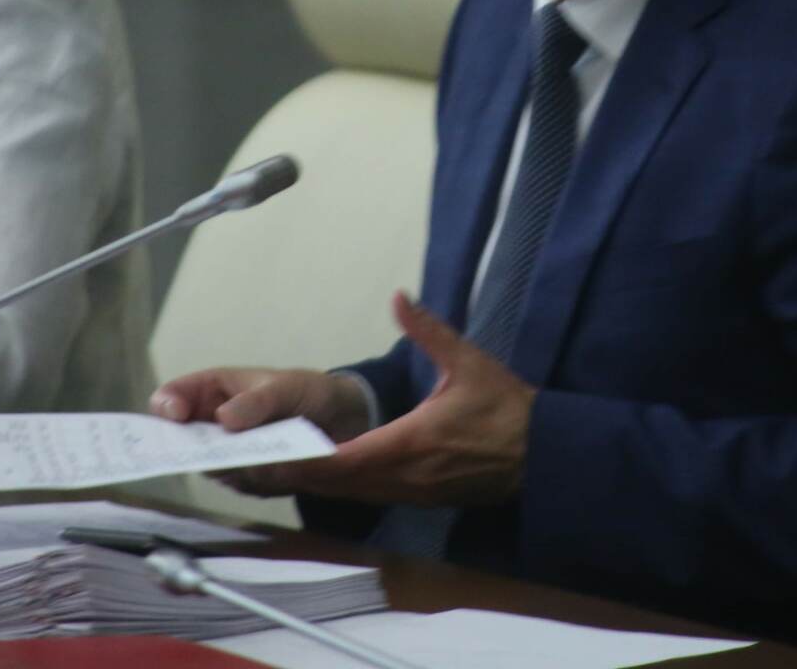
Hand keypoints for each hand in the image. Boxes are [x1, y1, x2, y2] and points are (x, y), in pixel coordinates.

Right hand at [150, 365, 372, 496]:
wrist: (343, 420)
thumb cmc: (305, 391)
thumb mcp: (285, 387)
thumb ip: (256, 402)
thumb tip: (224, 420)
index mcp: (212, 391)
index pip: (172, 398)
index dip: (166, 408)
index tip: (177, 417)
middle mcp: (212, 425)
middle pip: (183, 442)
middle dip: (196, 449)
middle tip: (216, 451)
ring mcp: (228, 455)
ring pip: (214, 468)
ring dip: (236, 466)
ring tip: (265, 460)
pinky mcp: (248, 480)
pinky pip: (242, 485)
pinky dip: (259, 481)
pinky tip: (283, 471)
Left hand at [264, 292, 535, 507]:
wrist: (543, 455)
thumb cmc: (505, 408)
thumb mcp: (468, 362)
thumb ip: (428, 331)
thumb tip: (398, 297)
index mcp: (411, 442)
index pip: (344, 459)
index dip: (304, 459)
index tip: (268, 452)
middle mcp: (404, 476)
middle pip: (337, 483)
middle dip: (296, 472)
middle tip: (252, 460)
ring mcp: (412, 492)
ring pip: (351, 494)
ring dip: (316, 482)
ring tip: (274, 465)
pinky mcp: (420, 498)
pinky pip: (369, 496)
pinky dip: (341, 487)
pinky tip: (321, 474)